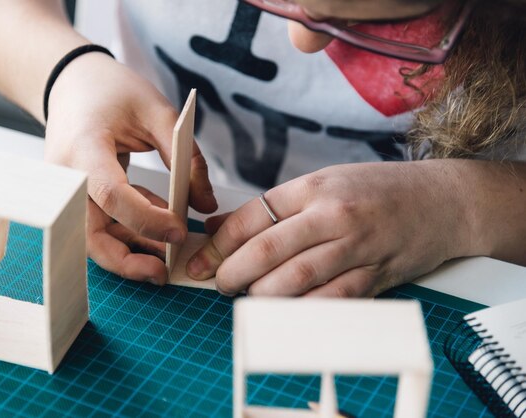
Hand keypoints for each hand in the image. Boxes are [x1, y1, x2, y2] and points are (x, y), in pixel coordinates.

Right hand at [45, 52, 216, 283]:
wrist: (71, 83)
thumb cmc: (111, 90)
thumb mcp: (157, 111)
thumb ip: (186, 158)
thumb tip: (207, 205)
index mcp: (84, 147)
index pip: (112, 196)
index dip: (147, 220)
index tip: (181, 231)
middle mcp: (67, 177)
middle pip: (90, 234)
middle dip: (126, 260)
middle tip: (163, 272)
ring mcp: (67, 190)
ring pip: (95, 237)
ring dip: (133, 247)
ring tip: (172, 245)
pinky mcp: (76, 197)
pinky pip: (102, 222)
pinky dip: (131, 227)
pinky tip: (160, 219)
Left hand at [186, 161, 471, 296]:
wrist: (441, 201)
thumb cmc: (377, 190)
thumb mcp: (324, 183)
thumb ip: (274, 207)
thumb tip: (221, 224)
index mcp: (314, 187)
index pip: (253, 216)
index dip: (220, 243)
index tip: (203, 260)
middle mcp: (332, 215)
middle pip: (268, 250)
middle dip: (233, 273)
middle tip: (219, 284)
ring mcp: (356, 247)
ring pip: (295, 279)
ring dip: (262, 296)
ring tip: (248, 298)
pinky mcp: (375, 276)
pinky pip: (330, 301)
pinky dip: (301, 311)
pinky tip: (285, 313)